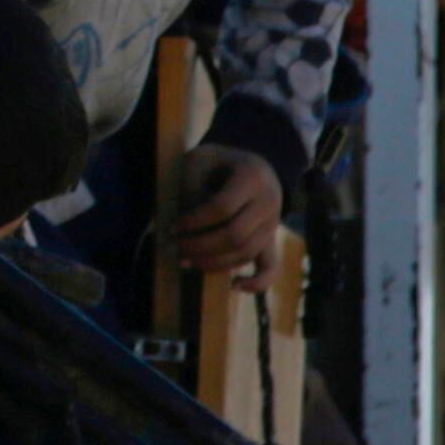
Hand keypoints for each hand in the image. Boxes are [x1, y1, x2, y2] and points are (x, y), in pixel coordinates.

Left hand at [169, 143, 287, 282]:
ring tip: (186, 262)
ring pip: (246, 253)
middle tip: (175, 248)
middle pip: (235, 235)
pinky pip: (271, 267)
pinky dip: (257, 282)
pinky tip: (234, 286)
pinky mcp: (270, 240)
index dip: (195, 221)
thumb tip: (186, 228)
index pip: (222, 208)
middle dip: (201, 246)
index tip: (172, 227)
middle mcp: (269, 204)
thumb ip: (192, 187)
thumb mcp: (200, 159)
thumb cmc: (218, 162)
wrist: (250, 165)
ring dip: (215, 263)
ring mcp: (272, 225)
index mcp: (252, 177)